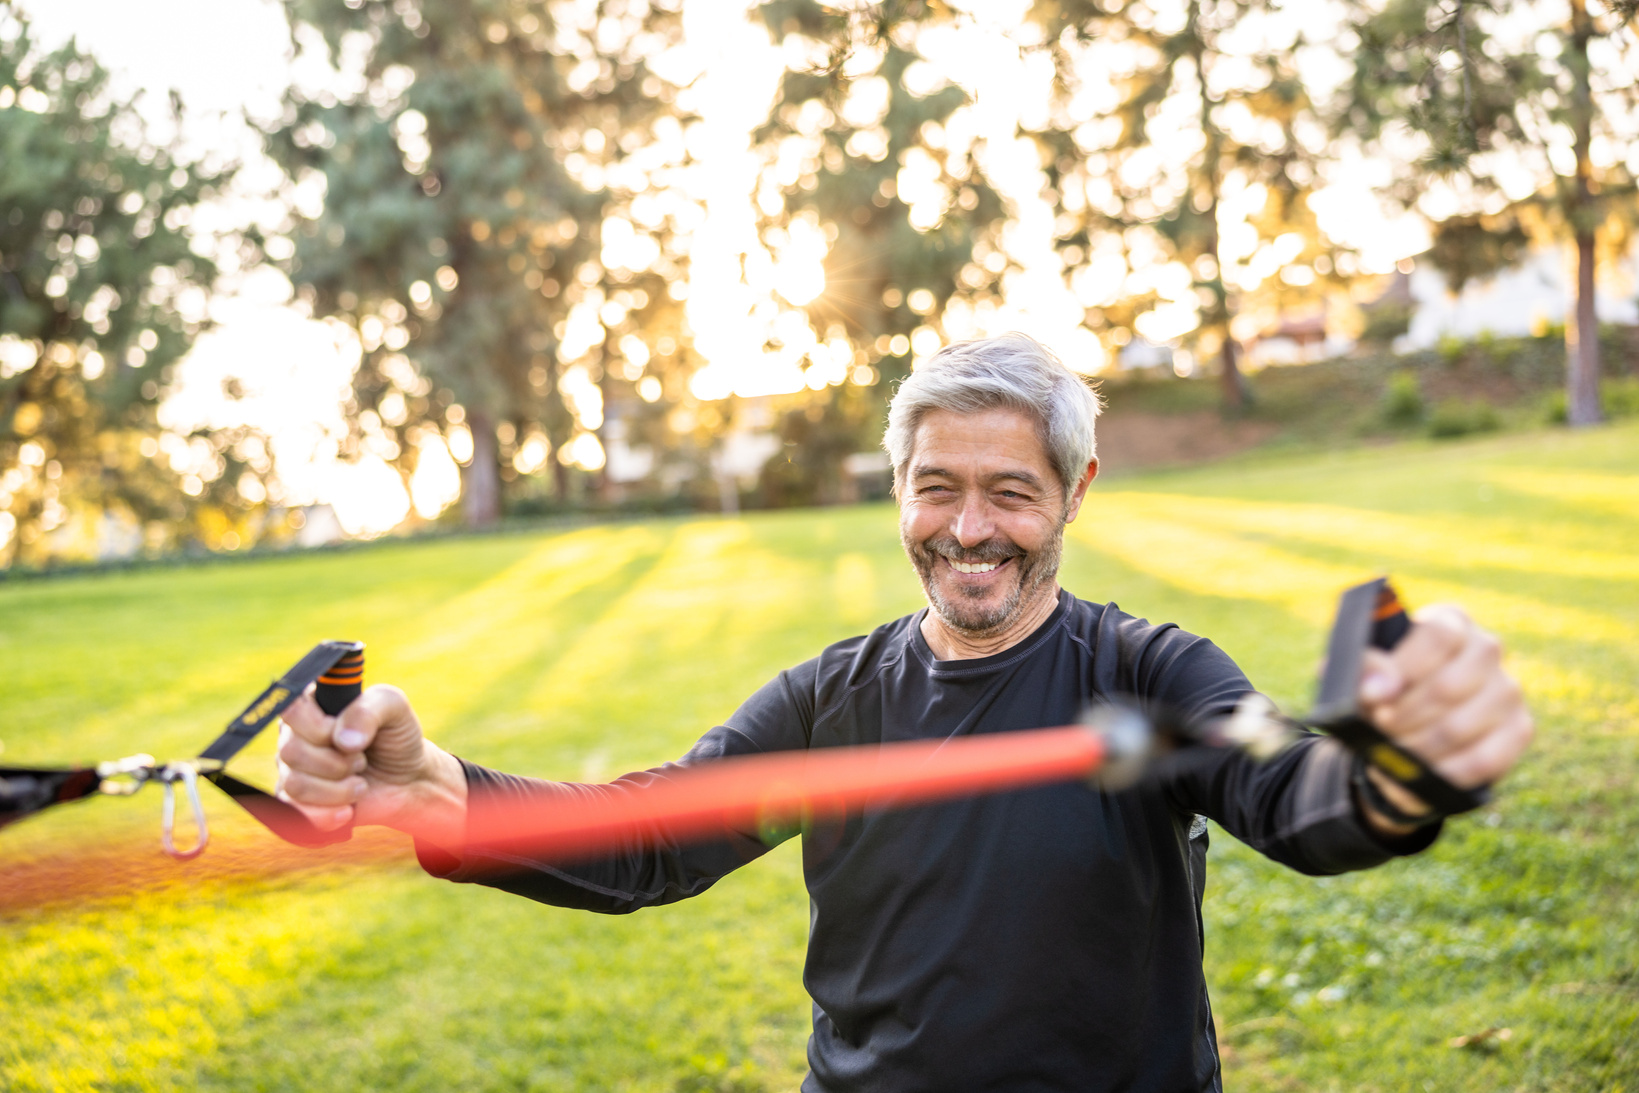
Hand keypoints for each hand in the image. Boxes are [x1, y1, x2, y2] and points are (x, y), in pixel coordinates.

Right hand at [276, 683, 466, 848]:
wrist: (408, 780)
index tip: (349, 738)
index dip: (320, 728)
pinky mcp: (297, 803)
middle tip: (362, 761)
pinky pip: (297, 813)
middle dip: (338, 762)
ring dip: (338, 789)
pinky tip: (349, 809)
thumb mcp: (393, 708)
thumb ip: (367, 711)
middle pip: (292, 751)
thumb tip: (343, 740)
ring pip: (295, 783)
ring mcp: (292, 770)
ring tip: (360, 785)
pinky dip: (329, 814)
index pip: (290, 709)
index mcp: (311, 705)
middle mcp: (293, 736)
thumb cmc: (396, 737)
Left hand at [1354, 604, 1532, 833]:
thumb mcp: (1361, 672)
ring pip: (1460, 727)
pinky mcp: (1519, 729)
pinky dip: (1443, 773)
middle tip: (1380, 728)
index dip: (1403, 669)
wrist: (1403, 726)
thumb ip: (1362, 669)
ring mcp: (1507, 690)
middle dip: (1403, 716)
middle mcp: (1486, 649)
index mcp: (1449, 621)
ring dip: (1416, 748)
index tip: (1372, 697)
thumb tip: (1379, 689)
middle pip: (1447, 687)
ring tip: (1391, 752)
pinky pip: (1483, 760)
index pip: (1438, 636)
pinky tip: (1419, 773)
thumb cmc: (1381, 688)